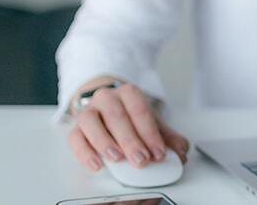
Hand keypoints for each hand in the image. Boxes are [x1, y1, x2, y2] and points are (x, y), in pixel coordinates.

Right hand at [67, 80, 188, 170]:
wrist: (106, 106)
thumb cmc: (130, 116)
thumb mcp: (151, 122)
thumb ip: (168, 137)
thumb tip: (181, 152)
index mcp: (129, 93)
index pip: (140, 111)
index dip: (150, 133)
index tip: (158, 153)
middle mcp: (107, 98)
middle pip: (117, 117)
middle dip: (131, 140)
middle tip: (141, 159)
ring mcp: (89, 110)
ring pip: (91, 122)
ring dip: (104, 142)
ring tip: (117, 158)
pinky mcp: (76, 127)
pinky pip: (75, 137)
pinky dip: (84, 152)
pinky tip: (97, 164)